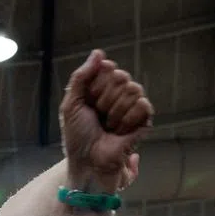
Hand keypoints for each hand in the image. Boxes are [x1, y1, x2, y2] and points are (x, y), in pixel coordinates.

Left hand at [59, 50, 152, 193]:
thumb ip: (81, 77)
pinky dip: (129, 119)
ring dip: (116, 111)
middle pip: (121, 76)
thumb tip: (99, 53)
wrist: (89, 162)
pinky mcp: (143, 121)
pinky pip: (143, 105)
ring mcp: (131, 107)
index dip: (96, 84)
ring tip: (109, 127)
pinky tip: (121, 132)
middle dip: (105, 99)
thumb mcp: (71, 105)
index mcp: (99, 90)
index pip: (106, 68)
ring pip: (133, 89)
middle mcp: (116, 95)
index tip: (88, 101)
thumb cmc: (77, 138)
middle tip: (98, 117)